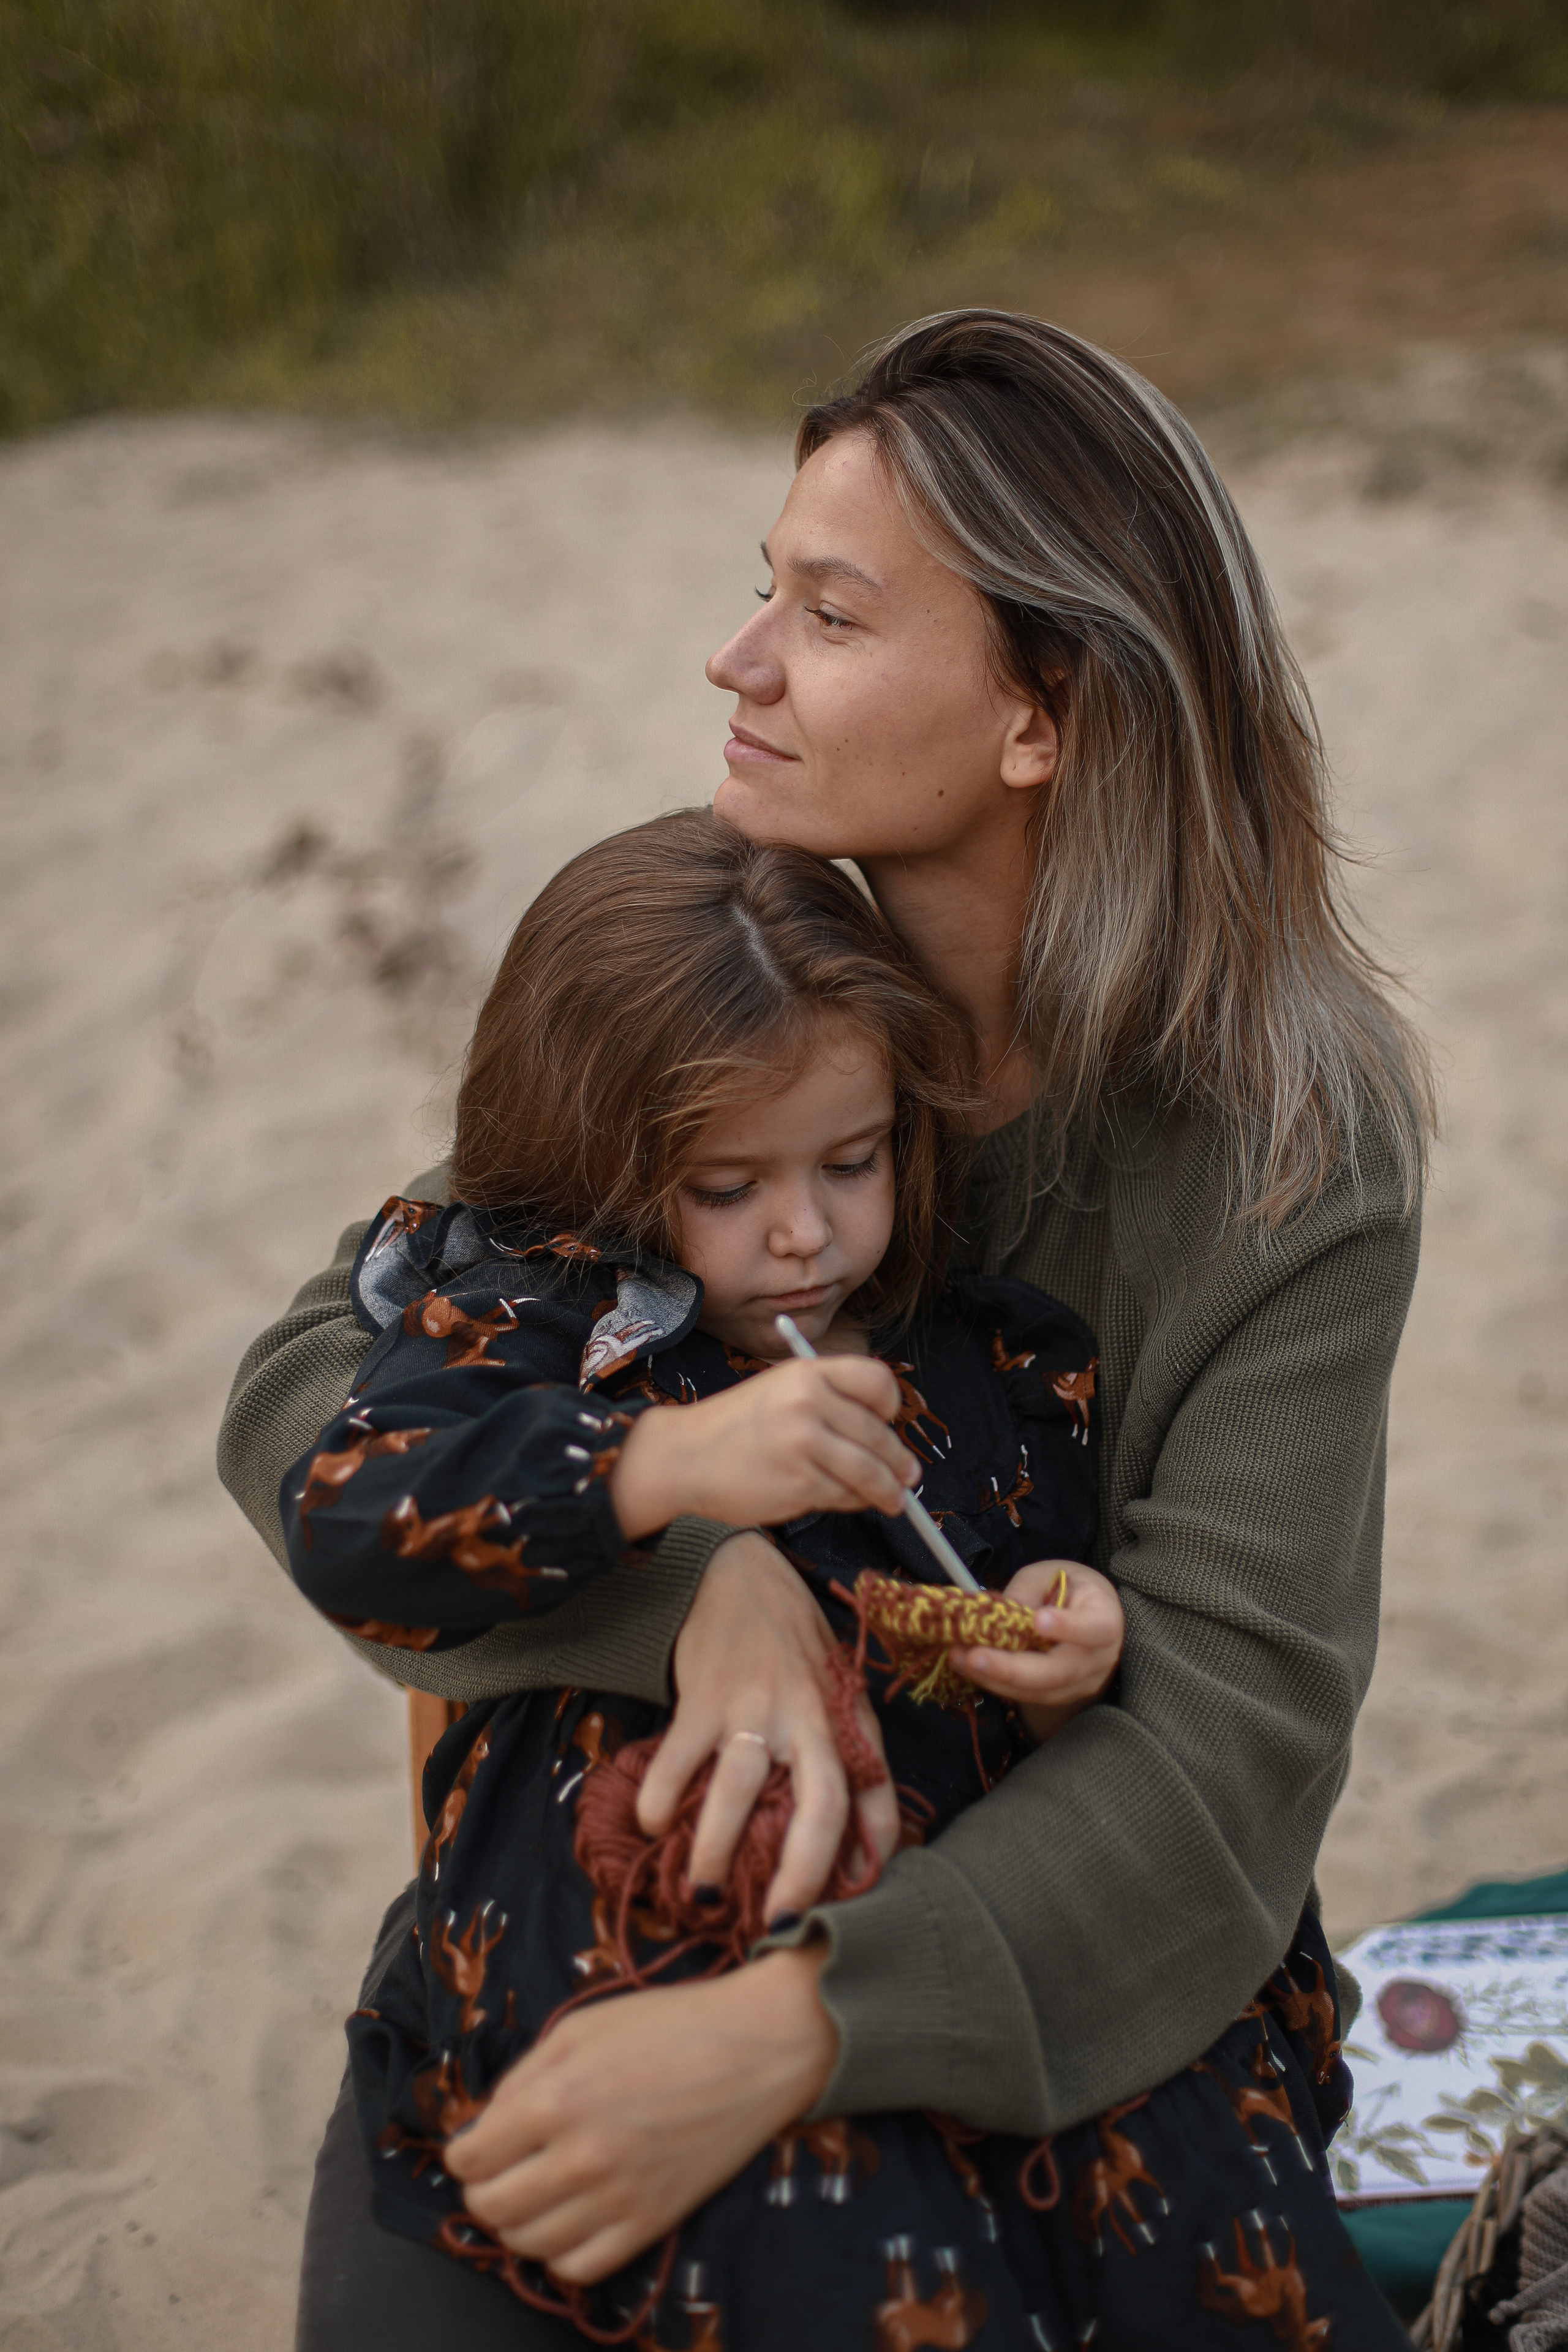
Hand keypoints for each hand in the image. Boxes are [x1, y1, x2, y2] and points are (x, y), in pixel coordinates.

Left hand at [446, 1947, 836, 2282]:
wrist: (757, 2048)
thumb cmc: (668, 2024)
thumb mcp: (581, 2027)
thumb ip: (524, 2076)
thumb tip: (485, 2125)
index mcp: (557, 2099)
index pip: (471, 2157)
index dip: (463, 2150)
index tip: (477, 2142)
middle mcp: (581, 2158)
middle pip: (491, 2206)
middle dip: (481, 2187)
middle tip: (498, 2167)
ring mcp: (619, 2198)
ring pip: (529, 2244)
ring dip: (517, 2221)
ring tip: (533, 2192)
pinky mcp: (653, 2223)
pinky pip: (580, 2269)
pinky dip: (560, 2253)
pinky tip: (570, 2219)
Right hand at [608, 1356, 916, 1538]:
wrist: (683, 1457)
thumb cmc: (735, 1428)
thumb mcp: (780, 1391)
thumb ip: (828, 1403)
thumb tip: (885, 1437)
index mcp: (807, 1372)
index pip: (877, 1381)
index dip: (890, 1406)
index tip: (889, 1424)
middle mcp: (808, 1402)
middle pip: (879, 1434)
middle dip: (898, 1462)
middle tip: (908, 1477)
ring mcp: (804, 1443)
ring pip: (869, 1471)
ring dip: (887, 1491)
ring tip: (893, 1500)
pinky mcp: (800, 1483)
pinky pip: (845, 1496)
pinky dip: (852, 1503)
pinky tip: (843, 1501)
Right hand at [637, 1531, 898, 1925]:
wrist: (740, 1574)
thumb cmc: (794, 1651)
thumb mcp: (837, 1700)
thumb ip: (849, 1769)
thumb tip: (861, 1859)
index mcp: (847, 1722)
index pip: (873, 1796)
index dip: (869, 1855)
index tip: (848, 1904)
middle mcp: (809, 1717)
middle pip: (819, 1803)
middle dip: (801, 1871)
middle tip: (776, 1923)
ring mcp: (755, 1706)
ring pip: (738, 1789)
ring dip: (716, 1850)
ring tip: (703, 1892)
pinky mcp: (704, 1695)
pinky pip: (679, 1760)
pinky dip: (662, 1800)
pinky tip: (654, 1825)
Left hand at [953, 1560, 1124, 1744]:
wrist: (1089, 1621)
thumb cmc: (1069, 1590)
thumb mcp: (1050, 1575)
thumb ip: (1027, 1590)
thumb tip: (995, 1613)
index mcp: (1104, 1618)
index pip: (1094, 1628)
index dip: (1069, 1627)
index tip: (1039, 1620)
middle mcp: (1097, 1659)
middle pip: (1059, 1671)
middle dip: (1012, 1667)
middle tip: (974, 1655)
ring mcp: (1080, 1683)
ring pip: (1039, 1690)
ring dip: (995, 1678)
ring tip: (959, 1658)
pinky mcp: (1058, 1696)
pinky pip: (1027, 1696)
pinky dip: (995, 1683)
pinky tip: (968, 1667)